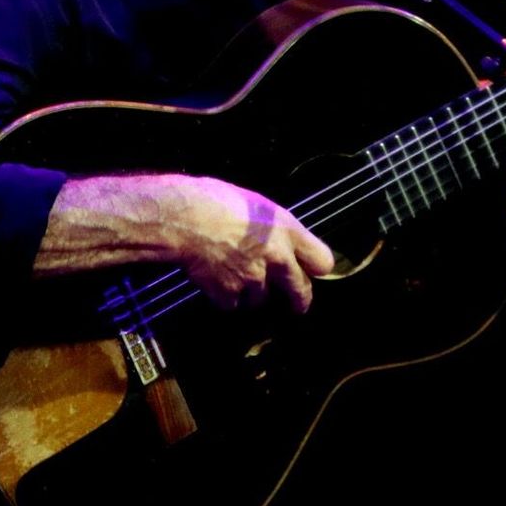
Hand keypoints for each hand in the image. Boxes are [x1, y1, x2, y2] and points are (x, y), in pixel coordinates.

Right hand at [165, 175, 333, 313]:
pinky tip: (215, 280)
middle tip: (296, 305)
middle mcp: (277, 259)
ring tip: (235, 274)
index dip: (316, 268)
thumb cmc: (214, 200)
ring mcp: (254, 280)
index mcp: (287, 231)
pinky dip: (225, 298)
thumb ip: (274, 228)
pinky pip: (233, 304)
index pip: (323, 261)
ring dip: (252, 294)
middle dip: (298, 301)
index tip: (310, 272)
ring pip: (262, 300)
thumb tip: (280, 239)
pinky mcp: (230, 294)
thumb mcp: (256, 204)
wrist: (182, 219)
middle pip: (302, 293)